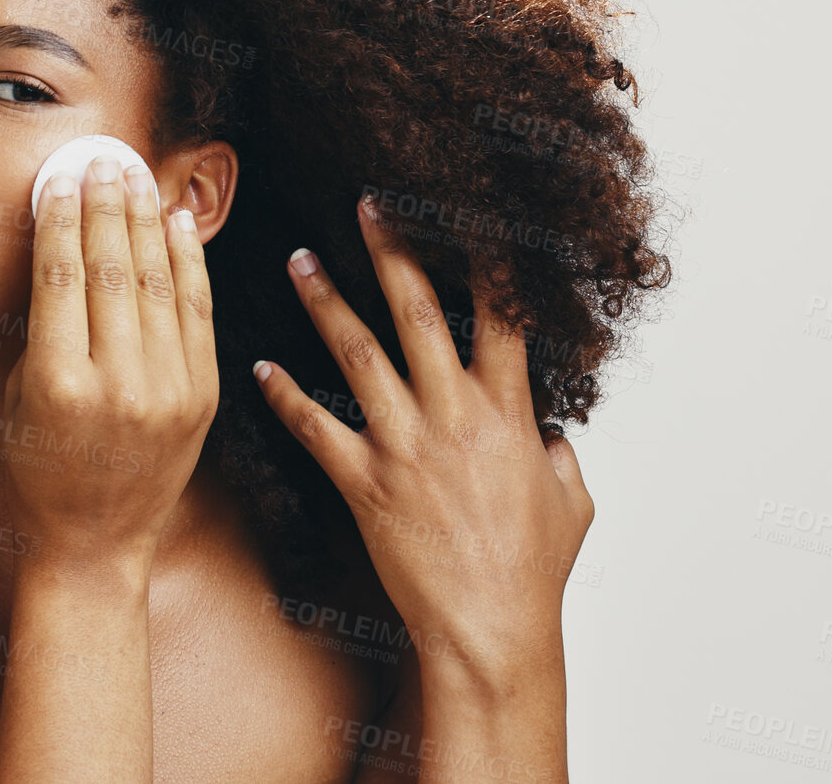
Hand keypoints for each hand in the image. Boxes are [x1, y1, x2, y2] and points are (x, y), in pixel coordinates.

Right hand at [1, 155, 218, 563]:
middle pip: (112, 269)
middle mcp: (118, 383)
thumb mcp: (22, 394)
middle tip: (103, 159)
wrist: (97, 538)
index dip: (62, 218)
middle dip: (107, 206)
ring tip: (137, 176)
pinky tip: (175, 223)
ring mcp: (168, 390)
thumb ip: (43, 323)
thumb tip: (61, 240)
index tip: (61, 177)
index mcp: (59, 383)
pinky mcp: (203, 396)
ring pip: (158, 282)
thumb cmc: (42, 463)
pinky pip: (197, 312)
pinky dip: (188, 262)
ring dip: (146, 221)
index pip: (62, 276)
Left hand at [252, 193, 594, 676]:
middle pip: (419, 311)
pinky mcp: (365, 482)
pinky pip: (315, 429)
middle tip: (366, 204)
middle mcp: (453, 413)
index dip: (489, 258)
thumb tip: (555, 435)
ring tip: (299, 257)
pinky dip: (284, 397)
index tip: (469, 213)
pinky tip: (260, 368)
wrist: (489, 627)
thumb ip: (562, 456)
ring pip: (358, 354)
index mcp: (508, 411)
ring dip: (325, 301)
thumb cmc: (533, 572)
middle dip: (392, 252)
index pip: (503, 314)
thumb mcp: (571, 502)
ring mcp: (404, 445)